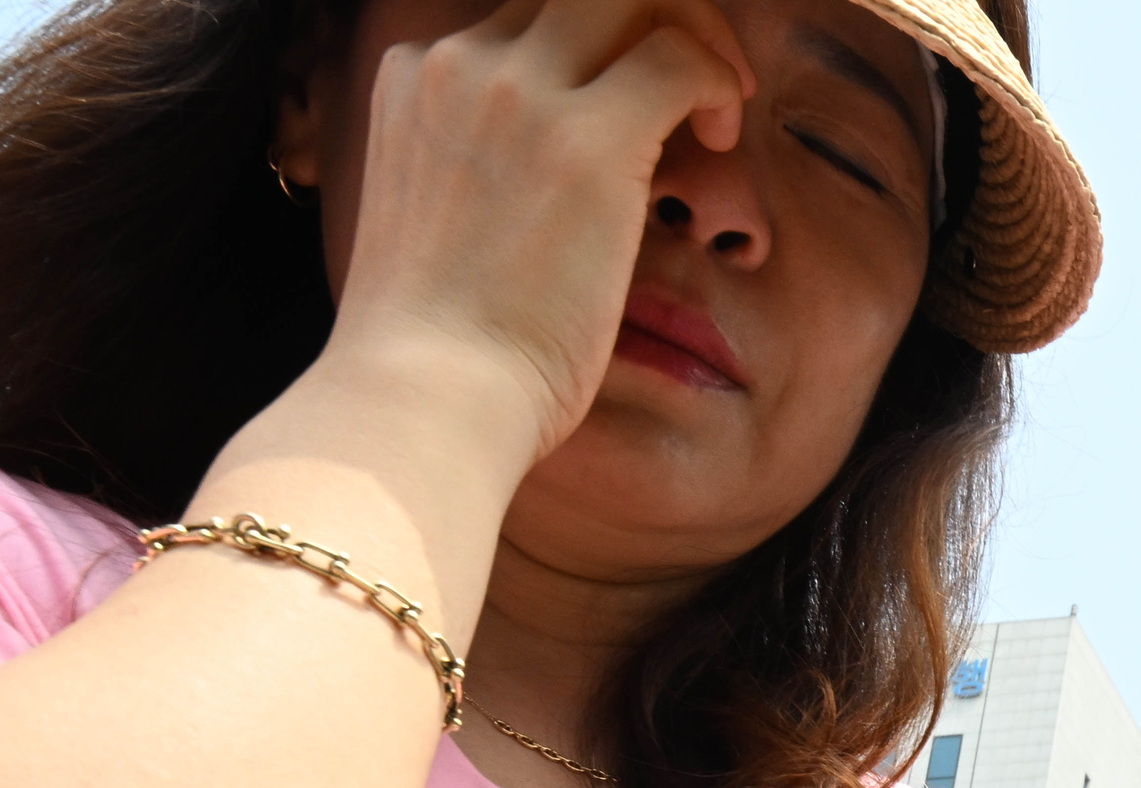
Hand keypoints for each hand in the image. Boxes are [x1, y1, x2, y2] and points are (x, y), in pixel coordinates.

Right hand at [320, 0, 758, 465]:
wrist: (426, 395)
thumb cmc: (442, 347)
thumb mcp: (443, 221)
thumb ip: (489, 167)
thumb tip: (563, 183)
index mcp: (418, 76)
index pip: (527, 11)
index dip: (600, 41)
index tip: (642, 102)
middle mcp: (460, 63)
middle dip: (656, 16)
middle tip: (697, 89)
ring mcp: (519, 95)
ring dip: (694, 35)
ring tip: (720, 108)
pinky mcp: (585, 143)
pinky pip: (679, 58)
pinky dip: (717, 81)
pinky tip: (723, 135)